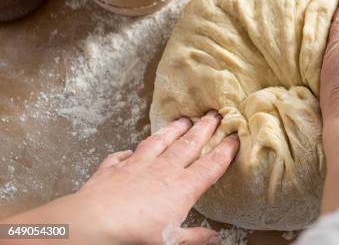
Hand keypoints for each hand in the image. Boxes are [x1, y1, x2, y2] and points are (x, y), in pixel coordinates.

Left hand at [77, 111, 238, 244]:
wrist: (95, 223)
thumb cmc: (134, 234)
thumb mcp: (171, 242)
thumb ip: (194, 237)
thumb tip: (214, 238)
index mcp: (183, 188)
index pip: (211, 165)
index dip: (225, 150)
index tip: (234, 137)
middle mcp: (163, 170)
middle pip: (189, 144)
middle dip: (204, 128)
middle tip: (214, 114)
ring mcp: (138, 165)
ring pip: (160, 141)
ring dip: (173, 129)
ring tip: (184, 119)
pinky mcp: (114, 167)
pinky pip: (123, 156)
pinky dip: (128, 152)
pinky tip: (130, 150)